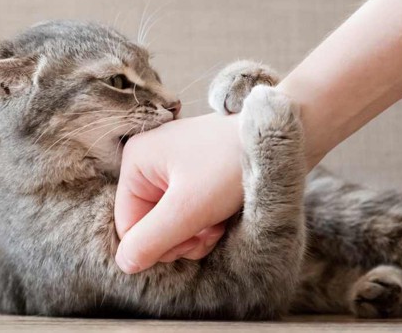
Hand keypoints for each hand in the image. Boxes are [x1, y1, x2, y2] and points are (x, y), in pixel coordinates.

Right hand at [114, 113, 243, 273]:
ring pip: (167, 222)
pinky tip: (221, 215)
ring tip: (218, 222)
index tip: (192, 240)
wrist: (278, 139)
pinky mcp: (190, 173)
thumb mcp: (189, 209)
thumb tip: (124, 263)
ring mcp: (168, 166)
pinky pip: (184, 210)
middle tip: (209, 231)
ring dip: (194, 233)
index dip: (157, 244)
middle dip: (179, 238)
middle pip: (148, 224)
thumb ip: (151, 239)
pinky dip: (202, 221)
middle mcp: (146, 161)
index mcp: (135, 162)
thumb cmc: (232, 164)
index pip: (128, 225)